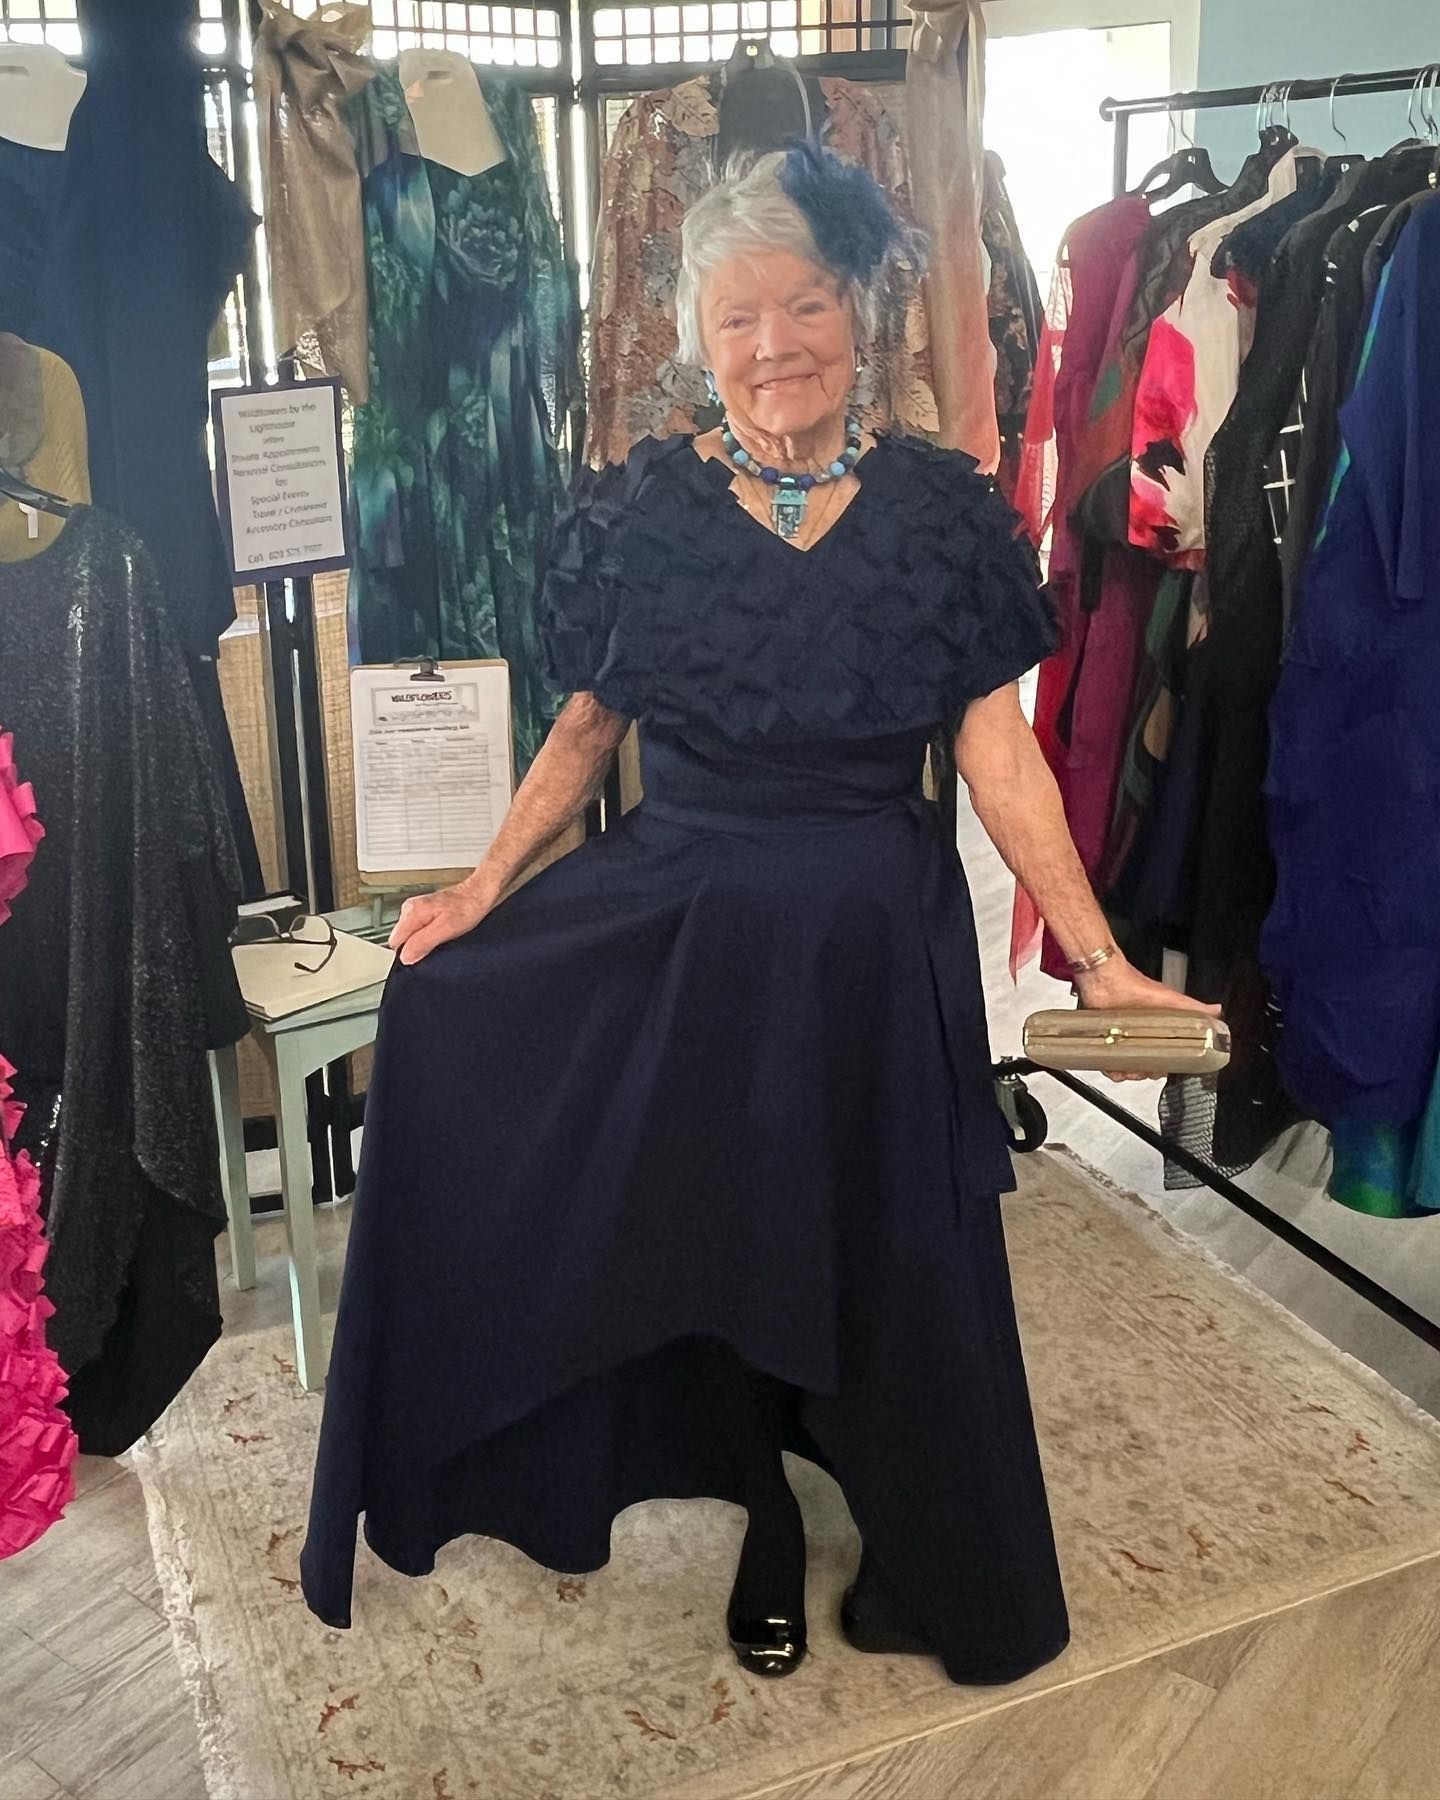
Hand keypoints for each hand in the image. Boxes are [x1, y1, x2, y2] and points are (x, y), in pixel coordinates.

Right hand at [389, 882, 494, 965]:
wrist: (479, 894)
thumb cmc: (468, 907)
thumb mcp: (446, 929)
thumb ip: (423, 942)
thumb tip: (405, 957)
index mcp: (412, 911)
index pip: (395, 942)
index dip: (408, 953)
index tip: (423, 954)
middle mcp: (410, 909)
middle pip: (401, 940)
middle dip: (416, 948)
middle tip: (437, 945)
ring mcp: (416, 910)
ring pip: (410, 937)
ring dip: (424, 942)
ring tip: (442, 937)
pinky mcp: (424, 913)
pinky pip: (419, 932)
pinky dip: (429, 936)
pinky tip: (442, 934)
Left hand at [1073, 953, 1222, 1084]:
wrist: (1105, 980)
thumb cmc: (1135, 986)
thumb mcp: (1171, 1000)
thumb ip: (1195, 1009)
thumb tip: (1218, 1011)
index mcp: (1157, 1029)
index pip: (1165, 1055)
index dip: (1165, 1066)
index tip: (1163, 1069)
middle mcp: (1139, 1034)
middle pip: (1144, 1064)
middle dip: (1144, 1072)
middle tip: (1142, 1070)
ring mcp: (1120, 1037)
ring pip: (1125, 1066)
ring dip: (1126, 1073)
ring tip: (1125, 1070)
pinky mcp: (1103, 1038)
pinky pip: (1105, 1061)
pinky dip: (1109, 1068)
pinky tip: (1111, 1067)